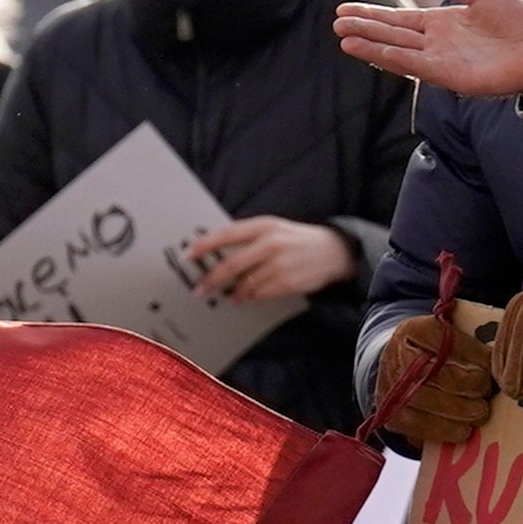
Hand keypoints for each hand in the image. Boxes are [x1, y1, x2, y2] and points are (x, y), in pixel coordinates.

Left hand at [183, 216, 356, 306]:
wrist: (334, 251)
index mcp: (264, 226)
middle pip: (232, 264)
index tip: (188, 255)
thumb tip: (217, 251)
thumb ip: (248, 237)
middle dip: (212, 279)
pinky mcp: (288, 282)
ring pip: (245, 283)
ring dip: (233, 292)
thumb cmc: (297, 240)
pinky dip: (250, 297)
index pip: (227, 234)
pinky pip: (260, 294)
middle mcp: (271, 243)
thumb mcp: (275, 229)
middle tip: (200, 289)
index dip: (205, 245)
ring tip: (229, 296)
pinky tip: (247, 297)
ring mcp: (280, 264)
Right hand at [332, 0, 522, 103]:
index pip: (398, 19)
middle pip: (392, 35)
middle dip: (364, 29)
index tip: (345, 9)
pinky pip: (419, 66)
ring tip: (344, 39)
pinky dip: (396, 59)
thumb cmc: (519, 20)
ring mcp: (442, 61)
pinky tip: (376, 52)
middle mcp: (436, 43)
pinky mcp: (453, 76)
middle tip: (335, 22)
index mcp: (441, 23)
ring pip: (399, 52)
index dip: (372, 14)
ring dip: (372, 46)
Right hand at [378, 315, 494, 445]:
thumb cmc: (436, 353)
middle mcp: (397, 356)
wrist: (399, 371)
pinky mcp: (392, 416)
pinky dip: (446, 430)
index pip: (446, 340)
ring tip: (480, 412)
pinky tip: (464, 429)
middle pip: (434, 373)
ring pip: (426, 402)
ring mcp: (391, 387)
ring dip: (460, 411)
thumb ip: (471, 341)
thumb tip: (499, 359)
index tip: (492, 365)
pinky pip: (419, 427)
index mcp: (415, 330)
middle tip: (486, 391)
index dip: (473, 354)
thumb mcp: (450, 336)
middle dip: (467, 385)